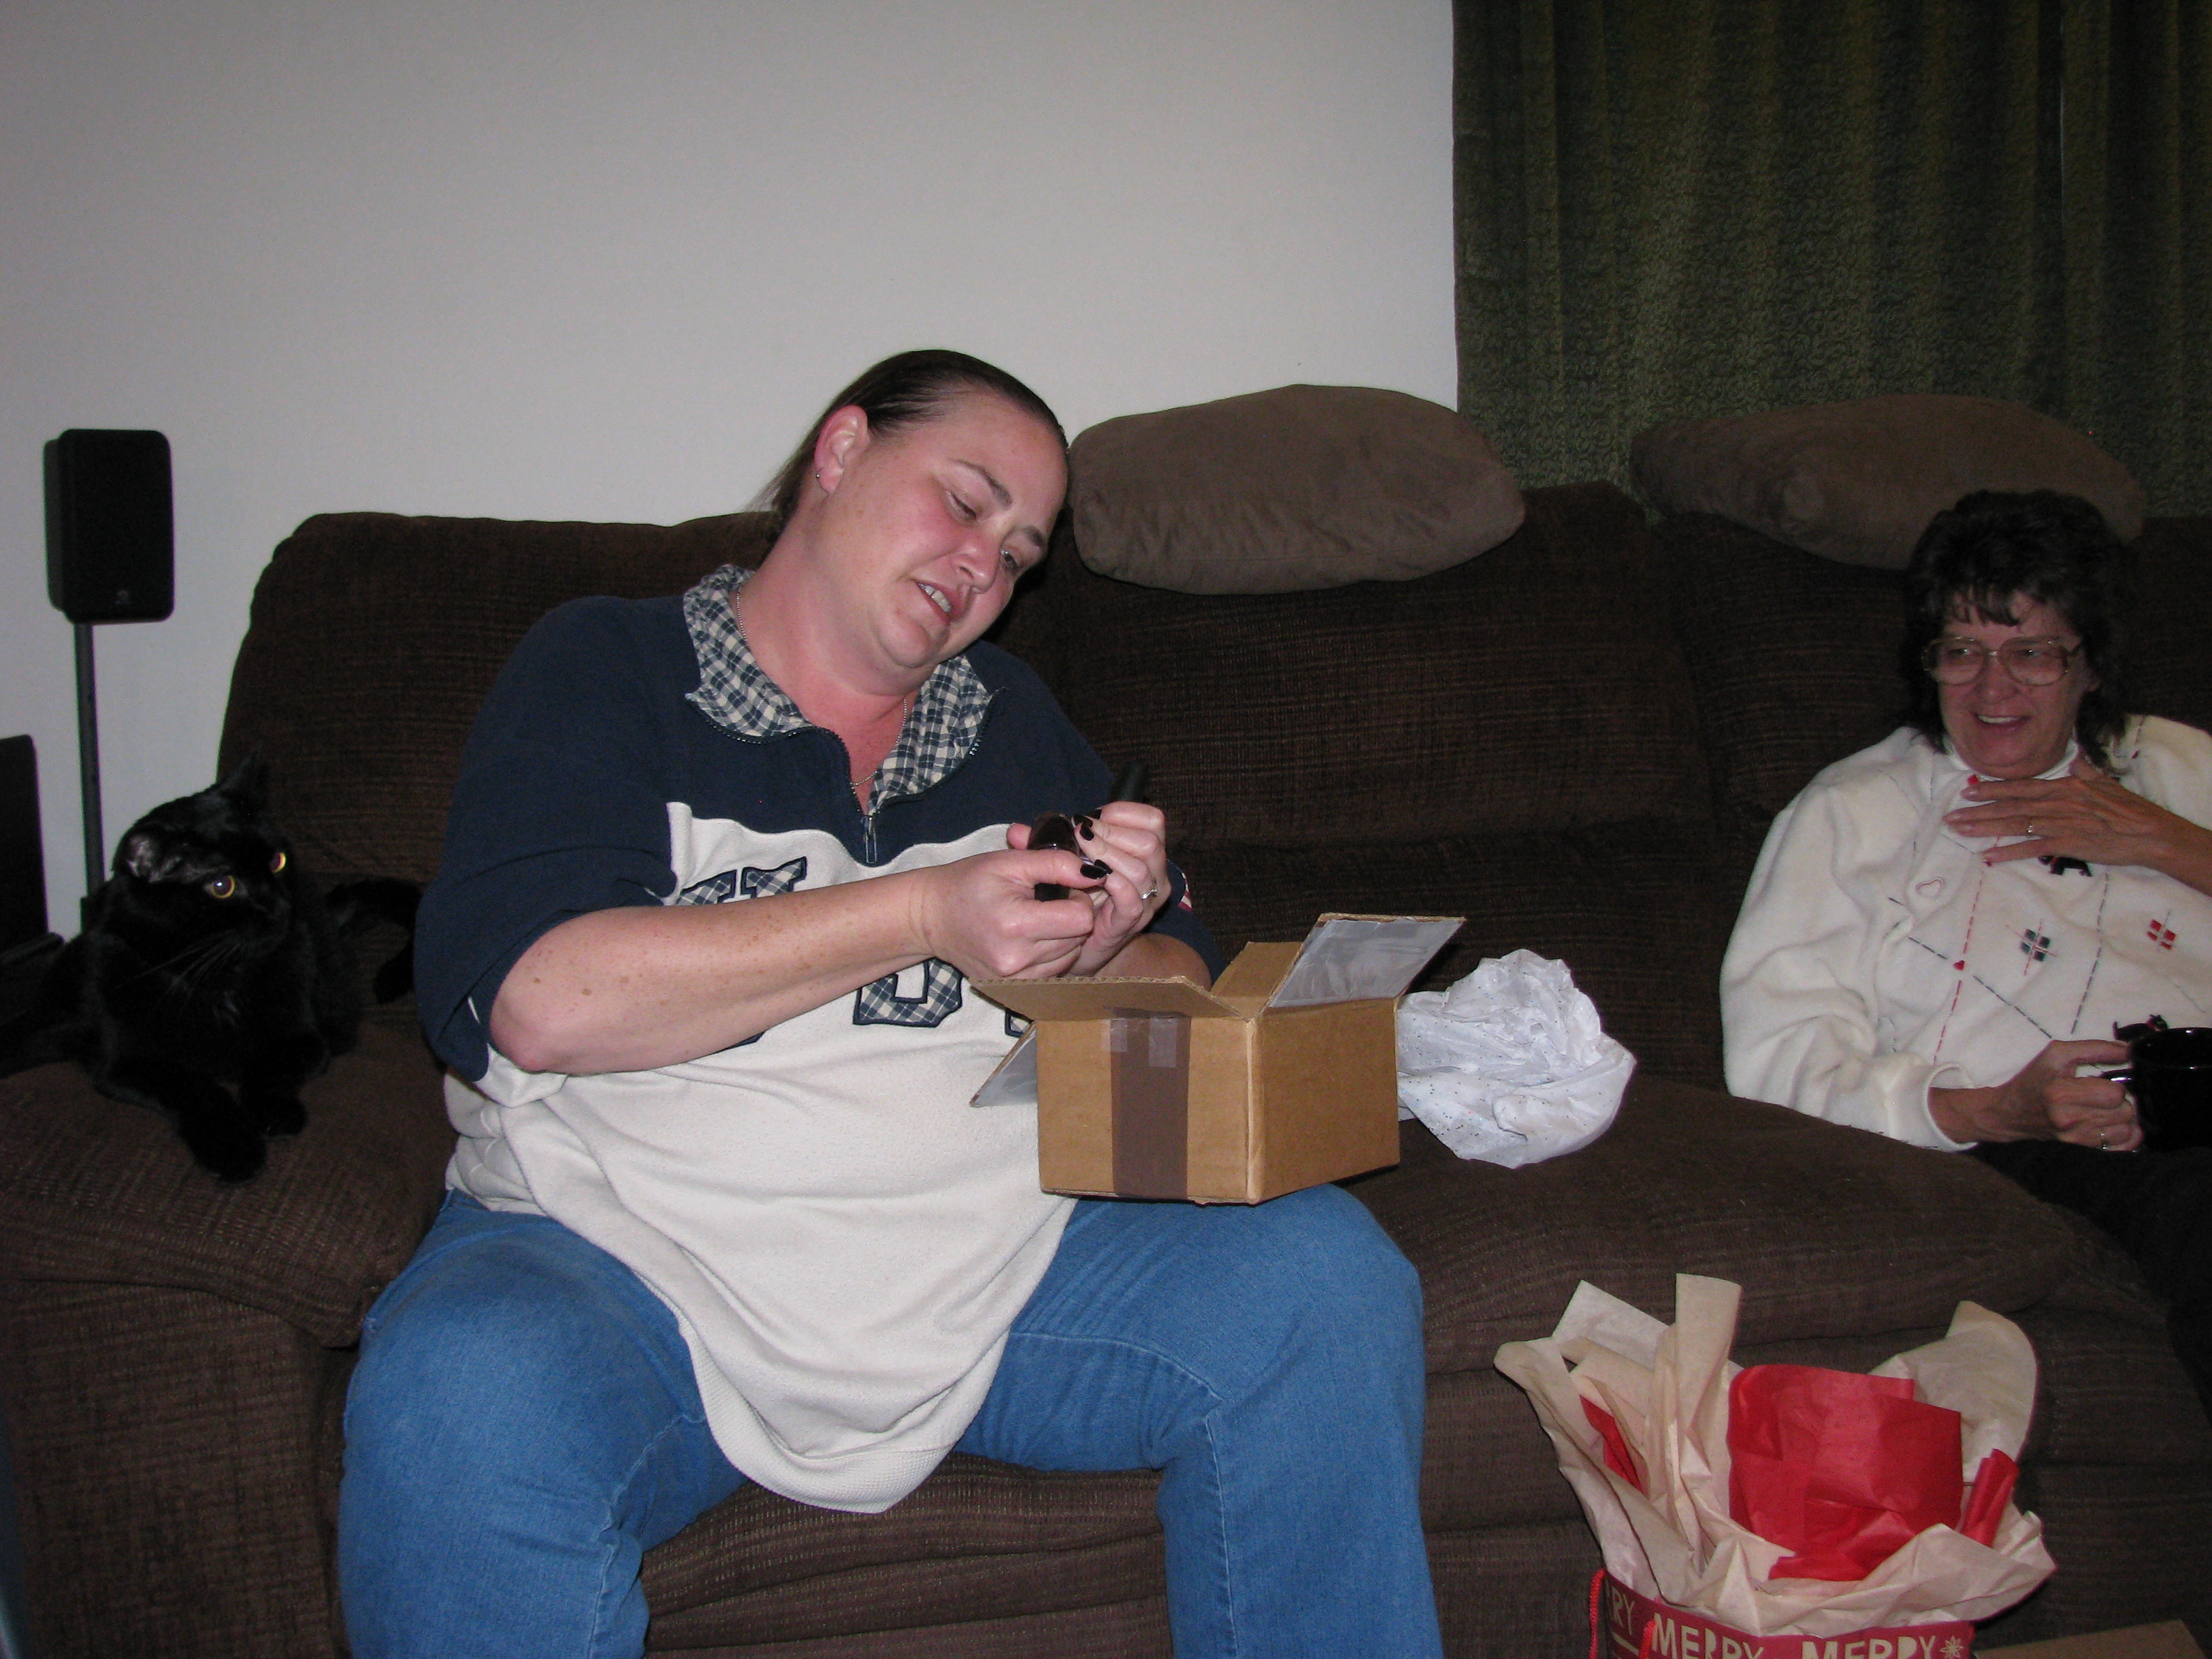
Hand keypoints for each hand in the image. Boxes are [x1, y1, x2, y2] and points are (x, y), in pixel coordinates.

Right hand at [909, 847, 1101, 982]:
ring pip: (1070, 958)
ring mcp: (1013, 979)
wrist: (932, 916)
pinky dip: (1051, 955)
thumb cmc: (969, 882)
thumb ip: (1057, 864)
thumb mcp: (1010, 862)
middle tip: (1049, 902)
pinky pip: (1053, 973)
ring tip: (1039, 919)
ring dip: (1065, 938)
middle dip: (1073, 918)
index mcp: (1016, 924)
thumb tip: (1096, 872)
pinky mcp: (1012, 989)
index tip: (1063, 891)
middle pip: (1078, 940)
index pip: (1082, 920)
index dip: (1080, 901)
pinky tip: (1032, 938)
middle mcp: (1017, 959)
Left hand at [1008, 801, 1170, 977]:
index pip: (1152, 820)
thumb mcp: (1060, 862)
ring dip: (1108, 854)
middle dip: (1112, 833)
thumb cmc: (1071, 896)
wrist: (1072, 944)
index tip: (1091, 819)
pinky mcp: (1130, 922)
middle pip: (1150, 843)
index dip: (1123, 813)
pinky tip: (1092, 876)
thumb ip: (1043, 844)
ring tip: (1081, 850)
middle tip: (1081, 835)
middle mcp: (1153, 875)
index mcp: (1142, 853)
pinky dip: (1113, 883)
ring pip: (1141, 869)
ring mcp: (1145, 901)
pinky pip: (1131, 900)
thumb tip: (1016, 831)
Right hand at [1929, 1039, 2138, 1147]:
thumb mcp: (2056, 1055)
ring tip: (2108, 1110)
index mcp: (2060, 1094)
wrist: (2009, 1113)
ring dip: (2124, 1118)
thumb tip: (2129, 1050)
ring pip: (2127, 1129)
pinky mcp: (2082, 1150)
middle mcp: (2069, 1120)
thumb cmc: (2034, 1081)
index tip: (2103, 1083)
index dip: (2115, 1085)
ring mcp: (2076, 1139)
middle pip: (2124, 1112)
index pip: (2114, 1094)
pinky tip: (2114, 1125)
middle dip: (2121, 1101)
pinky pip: (2123, 1147)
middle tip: (2105, 1096)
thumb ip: (2094, 1048)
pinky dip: (2127, 1135)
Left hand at [1947, 757, 2211, 887]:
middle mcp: (2057, 802)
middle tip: (1950, 815)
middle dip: (1977, 810)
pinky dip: (2009, 852)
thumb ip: (2086, 771)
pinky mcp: (2068, 843)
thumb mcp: (2105, 783)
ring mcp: (2061, 822)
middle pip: (2010, 805)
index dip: (1992, 789)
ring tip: (1959, 831)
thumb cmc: (2129, 809)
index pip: (2020, 786)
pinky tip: (1988, 856)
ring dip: (1984, 828)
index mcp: (2064, 786)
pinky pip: (2032, 848)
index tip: (1968, 791)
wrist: (2150, 832)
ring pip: (2014, 824)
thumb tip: (2077, 759)